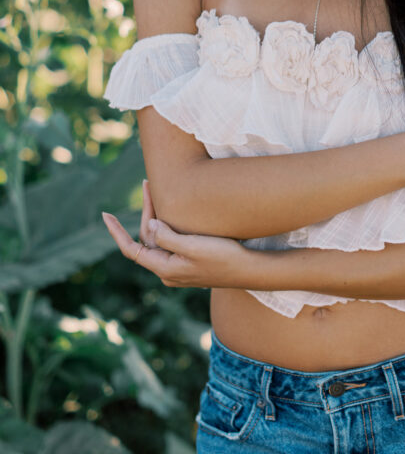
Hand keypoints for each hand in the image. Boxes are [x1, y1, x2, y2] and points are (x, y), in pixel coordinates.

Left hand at [101, 181, 252, 288]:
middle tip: (148, 183)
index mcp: (165, 268)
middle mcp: (169, 270)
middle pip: (147, 238)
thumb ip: (168, 237)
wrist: (250, 270)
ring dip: (157, 214)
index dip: (116, 232)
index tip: (105, 215)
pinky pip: (171, 240)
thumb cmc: (224, 258)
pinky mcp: (191, 261)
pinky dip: (168, 223)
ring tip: (157, 190)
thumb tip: (150, 226)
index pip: (132, 249)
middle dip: (146, 210)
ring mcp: (180, 266)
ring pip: (160, 237)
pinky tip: (172, 210)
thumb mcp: (194, 246)